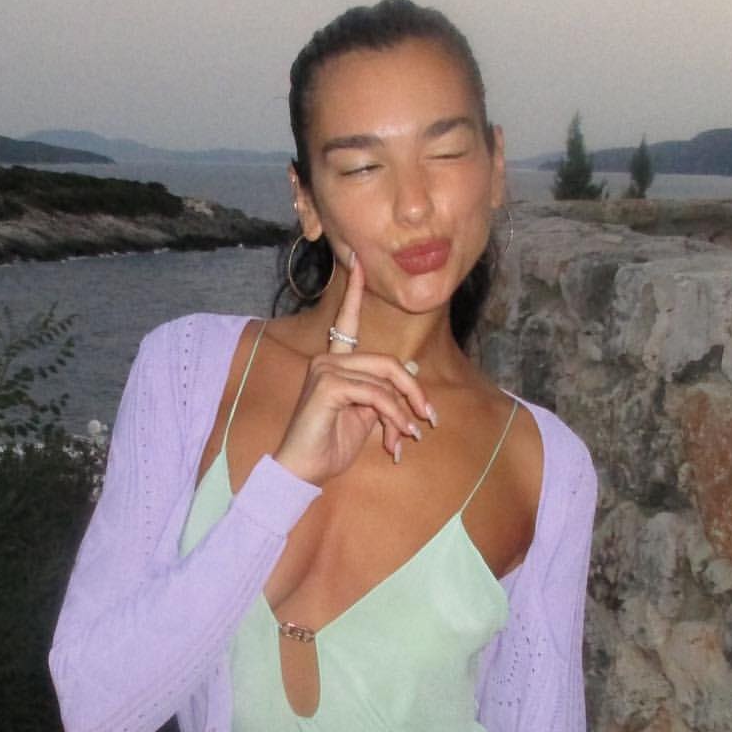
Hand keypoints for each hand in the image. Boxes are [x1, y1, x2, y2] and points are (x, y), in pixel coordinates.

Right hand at [272, 253, 436, 486]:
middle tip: (430, 418)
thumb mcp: (364, 418)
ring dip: (405, 411)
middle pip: (386, 361)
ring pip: (384, 379)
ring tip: (412, 435)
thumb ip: (382, 396)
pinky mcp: (328, 387)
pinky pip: (375, 395)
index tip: (357, 259)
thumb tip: (411, 378)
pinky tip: (396, 437)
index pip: (346, 322)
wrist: (301, 472)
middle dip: (414, 391)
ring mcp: (325, 370)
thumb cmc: (329, 447)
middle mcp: (327, 361)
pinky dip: (393, 416)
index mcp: (334, 364)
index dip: (353, 291)